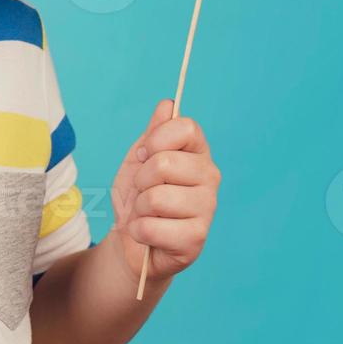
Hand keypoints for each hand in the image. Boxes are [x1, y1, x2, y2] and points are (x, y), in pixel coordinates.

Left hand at [110, 99, 220, 281]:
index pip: (186, 127)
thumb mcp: (139, 159)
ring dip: (139, 208)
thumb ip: (154, 132)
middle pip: (164, 163)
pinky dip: (139, 231)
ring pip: (155, 198)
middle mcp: (210, 178)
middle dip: (141, 179)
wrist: (132, 239)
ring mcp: (207, 209)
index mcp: (198, 153)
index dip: (156, 139)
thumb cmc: (138, 196)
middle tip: (144, 191)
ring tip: (147, 214)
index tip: (145, 154)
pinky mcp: (196, 239)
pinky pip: (151, 227)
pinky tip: (149, 234)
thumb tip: (168, 104)